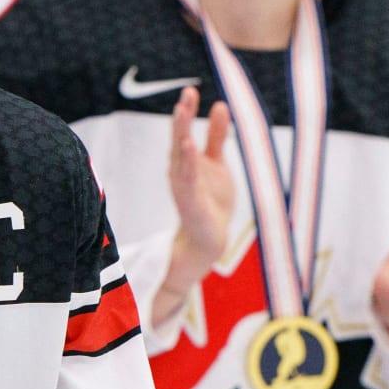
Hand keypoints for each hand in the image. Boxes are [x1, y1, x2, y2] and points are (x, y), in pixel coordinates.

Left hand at [153, 90, 235, 324]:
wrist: (204, 239)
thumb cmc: (196, 243)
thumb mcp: (193, 250)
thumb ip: (180, 266)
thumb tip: (167, 293)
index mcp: (183, 196)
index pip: (180, 174)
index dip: (183, 160)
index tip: (184, 145)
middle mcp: (185, 180)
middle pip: (180, 150)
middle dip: (181, 127)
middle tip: (183, 104)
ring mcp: (195, 171)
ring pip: (191, 141)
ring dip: (192, 120)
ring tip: (192, 96)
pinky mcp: (209, 167)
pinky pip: (213, 143)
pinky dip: (218, 128)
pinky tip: (222, 107)